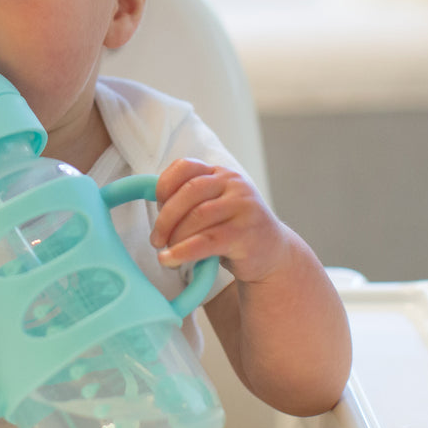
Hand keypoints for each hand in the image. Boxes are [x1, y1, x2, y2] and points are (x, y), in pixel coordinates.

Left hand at [150, 159, 288, 283]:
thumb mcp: (215, 207)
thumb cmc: (234, 230)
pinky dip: (183, 252)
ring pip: (197, 217)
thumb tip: (154, 205)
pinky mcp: (246, 234)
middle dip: (165, 217)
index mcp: (221, 174)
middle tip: (156, 239)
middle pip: (189, 192)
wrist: (274, 255)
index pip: (186, 167)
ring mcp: (243, 207)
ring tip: (166, 251)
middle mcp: (234, 185)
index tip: (156, 205)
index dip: (164, 184)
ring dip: (174, 236)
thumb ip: (190, 200)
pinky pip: (206, 241)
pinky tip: (169, 260)